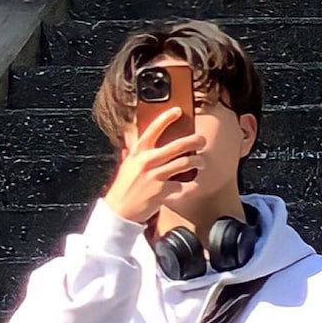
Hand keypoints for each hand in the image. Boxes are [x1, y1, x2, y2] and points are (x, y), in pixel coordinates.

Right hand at [103, 107, 206, 225]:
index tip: (178, 111)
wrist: (120, 211)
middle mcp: (147, 161)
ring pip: (184, 163)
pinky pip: (180, 184)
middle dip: (194, 141)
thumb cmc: (124, 187)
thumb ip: (136, 151)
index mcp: (138, 152)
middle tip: (202, 141)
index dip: (167, 117)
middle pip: (177, 146)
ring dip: (197, 162)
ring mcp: (155, 176)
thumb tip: (134, 134)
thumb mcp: (128, 164)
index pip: (154, 129)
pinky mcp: (161, 191)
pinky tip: (183, 185)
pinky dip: (184, 185)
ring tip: (200, 162)